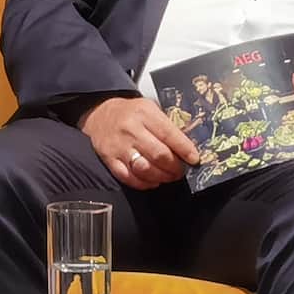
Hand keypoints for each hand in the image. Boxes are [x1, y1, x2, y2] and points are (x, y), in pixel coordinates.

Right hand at [79, 95, 201, 190]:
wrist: (99, 115)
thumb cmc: (130, 113)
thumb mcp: (150, 109)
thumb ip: (167, 126)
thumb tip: (188, 147)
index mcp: (144, 114)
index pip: (169, 134)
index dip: (184, 149)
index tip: (194, 159)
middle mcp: (131, 130)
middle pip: (159, 155)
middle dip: (175, 167)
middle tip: (180, 171)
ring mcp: (119, 147)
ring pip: (145, 169)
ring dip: (161, 177)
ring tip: (168, 176)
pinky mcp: (109, 160)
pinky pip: (128, 177)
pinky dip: (144, 183)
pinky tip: (152, 181)